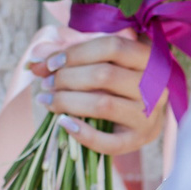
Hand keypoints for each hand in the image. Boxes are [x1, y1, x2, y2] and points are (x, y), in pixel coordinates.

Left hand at [27, 34, 161, 155]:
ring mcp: (150, 115)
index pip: (112, 46)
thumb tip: (35, 60)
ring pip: (103, 105)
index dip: (76, 53)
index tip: (51, 63)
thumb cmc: (120, 79)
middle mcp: (155, 86)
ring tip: (47, 100)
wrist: (146, 111)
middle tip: (46, 83)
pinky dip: (82, 134)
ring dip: (67, 102)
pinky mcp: (140, 140)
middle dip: (67, 78)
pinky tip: (63, 123)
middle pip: (105, 75)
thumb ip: (71, 55)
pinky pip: (109, 142)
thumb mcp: (104, 60)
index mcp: (149, 58)